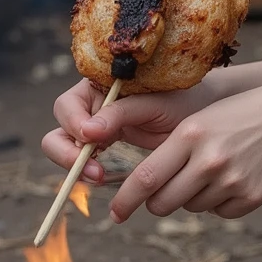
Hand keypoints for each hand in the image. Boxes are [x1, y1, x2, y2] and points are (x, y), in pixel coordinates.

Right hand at [40, 75, 220, 184]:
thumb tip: (87, 132)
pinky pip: (85, 159)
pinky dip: (88, 170)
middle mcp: (91, 103)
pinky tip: (104, 177)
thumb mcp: (154, 103)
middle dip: (67, 153)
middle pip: (60, 129)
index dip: (73, 125)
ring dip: (77, 166)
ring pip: (67, 147)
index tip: (92, 139)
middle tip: (94, 172)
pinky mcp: (106, 142)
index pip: (67, 106)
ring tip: (100, 177)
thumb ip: (120, 113)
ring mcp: (97, 124)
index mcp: (98, 84)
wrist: (201, 112)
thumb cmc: (182, 98)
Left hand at [106, 77, 261, 221]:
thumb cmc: (238, 115)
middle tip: (161, 193)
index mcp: (190, 135)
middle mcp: (209, 159)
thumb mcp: (200, 122)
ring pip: (191, 208)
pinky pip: (219, 213)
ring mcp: (232, 180)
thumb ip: (171, 151)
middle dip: (156, 203)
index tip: (114, 214)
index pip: (145, 178)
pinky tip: (234, 177)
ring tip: (213, 169)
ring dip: (193, 196)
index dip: (125, 200)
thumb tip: (141, 188)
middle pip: (163, 202)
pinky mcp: (252, 197)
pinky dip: (219, 201)